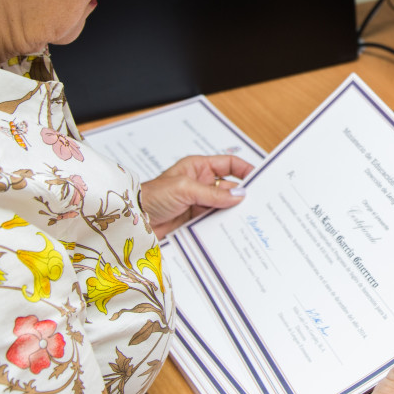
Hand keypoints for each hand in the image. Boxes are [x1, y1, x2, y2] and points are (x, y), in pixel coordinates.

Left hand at [139, 155, 254, 236]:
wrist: (135, 220)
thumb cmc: (152, 196)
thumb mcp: (184, 188)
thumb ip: (212, 193)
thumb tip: (238, 195)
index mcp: (198, 167)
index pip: (228, 164)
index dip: (245, 169)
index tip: (259, 178)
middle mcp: (201, 184)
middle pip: (229, 187)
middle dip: (242, 195)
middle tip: (257, 204)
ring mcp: (199, 203)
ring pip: (224, 206)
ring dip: (233, 212)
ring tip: (247, 218)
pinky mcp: (195, 220)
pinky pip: (215, 222)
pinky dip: (223, 225)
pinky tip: (232, 229)